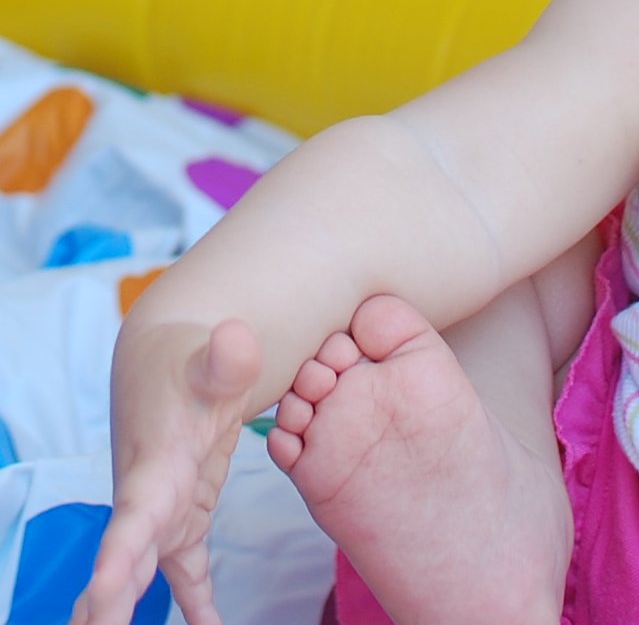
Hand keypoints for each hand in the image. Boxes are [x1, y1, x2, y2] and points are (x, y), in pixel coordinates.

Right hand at [71, 319, 261, 624]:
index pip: (132, 516)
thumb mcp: (212, 356)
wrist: (170, 364)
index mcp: (154, 466)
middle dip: (107, 605)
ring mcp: (163, 515)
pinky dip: (198, 604)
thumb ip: (226, 357)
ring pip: (142, 578)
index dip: (118, 553)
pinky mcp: (183, 520)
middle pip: (124, 564)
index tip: (102, 590)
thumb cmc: (189, 362)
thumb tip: (238, 339)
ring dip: (128, 611)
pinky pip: (187, 574)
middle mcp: (149, 499)